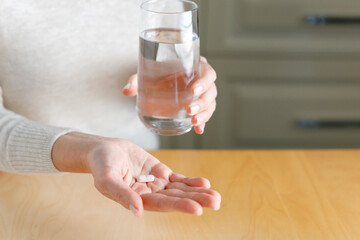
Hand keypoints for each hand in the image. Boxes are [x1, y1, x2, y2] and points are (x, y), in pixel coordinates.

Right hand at [52, 132, 220, 216]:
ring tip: (215, 196)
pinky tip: (204, 183)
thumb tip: (138, 212)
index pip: (162, 204)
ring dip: (198, 193)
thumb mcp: (107, 179)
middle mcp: (150, 194)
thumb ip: (122, 194)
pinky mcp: (161, 172)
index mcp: (138, 199)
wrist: (104, 150)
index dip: (179, 206)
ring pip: (181, 190)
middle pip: (176, 199)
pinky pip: (179, 179)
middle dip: (196, 200)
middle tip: (215, 202)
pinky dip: (191, 181)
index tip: (197, 209)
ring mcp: (157, 184)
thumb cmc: (101, 164)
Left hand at [123, 56, 216, 134]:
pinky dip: (203, 122)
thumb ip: (136, 80)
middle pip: (211, 90)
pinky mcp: (199, 105)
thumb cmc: (156, 73)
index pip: (208, 72)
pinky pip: (206, 114)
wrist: (158, 79)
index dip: (204, 81)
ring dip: (204, 114)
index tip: (192, 89)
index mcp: (195, 66)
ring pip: (210, 104)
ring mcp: (203, 94)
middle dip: (202, 102)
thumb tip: (126, 91)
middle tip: (189, 110)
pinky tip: (199, 130)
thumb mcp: (146, 74)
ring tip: (193, 121)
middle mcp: (202, 80)